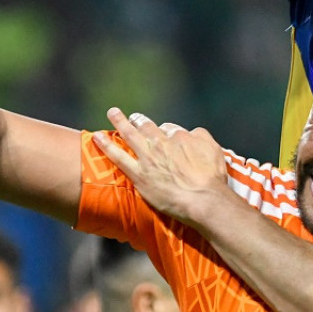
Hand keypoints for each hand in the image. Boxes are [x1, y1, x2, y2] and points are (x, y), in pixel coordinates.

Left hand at [93, 108, 230, 225]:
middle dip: (140, 121)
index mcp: (181, 137)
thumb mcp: (215, 150)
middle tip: (135, 118)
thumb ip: (202, 137)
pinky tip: (97, 137)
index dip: (166, 131)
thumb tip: (193, 132)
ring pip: (130, 134)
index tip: (164, 134)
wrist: (203, 198)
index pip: (170, 128)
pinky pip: (118, 156)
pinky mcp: (138, 174)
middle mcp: (162, 143)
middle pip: (148, 126)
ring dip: (120, 121)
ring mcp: (148, 158)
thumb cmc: (212, 178)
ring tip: (113, 113)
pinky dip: (106, 145)